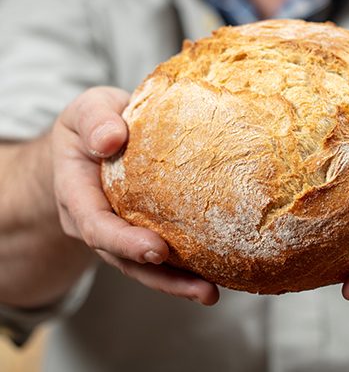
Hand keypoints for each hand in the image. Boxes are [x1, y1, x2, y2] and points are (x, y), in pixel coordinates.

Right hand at [51, 87, 218, 304]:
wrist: (95, 139)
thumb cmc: (95, 123)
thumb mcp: (87, 110)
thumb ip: (95, 120)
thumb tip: (110, 139)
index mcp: (77, 193)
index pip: (95, 224)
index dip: (123, 241)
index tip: (156, 249)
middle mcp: (95, 221)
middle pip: (122, 258)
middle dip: (160, 276)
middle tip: (199, 287)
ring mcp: (119, 232)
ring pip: (143, 267)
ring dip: (177, 283)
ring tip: (211, 294)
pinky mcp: (142, 231)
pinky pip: (161, 256)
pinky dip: (185, 269)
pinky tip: (215, 276)